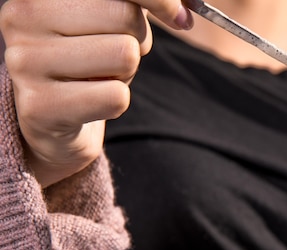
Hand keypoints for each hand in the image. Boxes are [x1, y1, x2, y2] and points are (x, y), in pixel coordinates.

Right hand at [0, 0, 192, 186]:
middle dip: (135, 41)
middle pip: (125, 15)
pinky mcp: (40, 106)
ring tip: (98, 77)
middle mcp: (21, 17)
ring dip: (125, 74)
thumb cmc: (86, 60)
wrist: (51, 119)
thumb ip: (140, 2)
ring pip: (125, 55)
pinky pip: (116, 97)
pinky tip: (91, 102)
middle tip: (113, 56)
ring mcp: (25, 61)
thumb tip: (183, 10)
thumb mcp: (110, 20)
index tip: (179, 16)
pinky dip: (117, 102)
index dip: (159, 0)